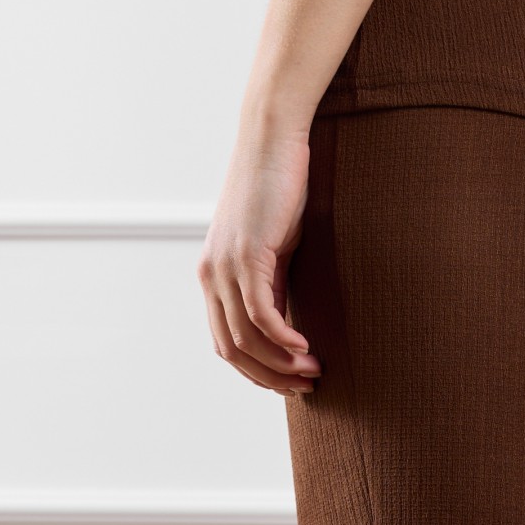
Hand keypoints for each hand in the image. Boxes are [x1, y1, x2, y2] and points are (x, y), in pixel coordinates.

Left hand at [197, 125, 322, 395]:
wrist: (272, 138)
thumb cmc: (279, 184)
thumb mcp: (274, 241)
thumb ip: (272, 279)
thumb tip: (289, 319)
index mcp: (215, 275)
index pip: (227, 341)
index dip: (258, 369)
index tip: (291, 379)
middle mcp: (212, 275)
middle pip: (232, 349)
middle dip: (269, 376)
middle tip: (305, 385)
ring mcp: (226, 266)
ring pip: (246, 337)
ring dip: (280, 363)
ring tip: (312, 371)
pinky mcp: (247, 254)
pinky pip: (260, 313)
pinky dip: (282, 339)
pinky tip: (305, 348)